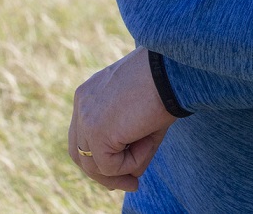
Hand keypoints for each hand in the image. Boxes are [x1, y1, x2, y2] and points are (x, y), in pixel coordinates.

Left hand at [68, 49, 177, 192]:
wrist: (172, 69)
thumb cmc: (166, 85)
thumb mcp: (142, 117)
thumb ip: (129, 144)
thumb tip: (129, 178)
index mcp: (90, 93)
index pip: (83, 136)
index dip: (100, 159)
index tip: (124, 172)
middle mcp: (82, 103)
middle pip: (80, 153)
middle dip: (104, 173)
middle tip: (131, 183)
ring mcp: (86, 119)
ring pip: (95, 165)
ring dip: (124, 169)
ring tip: (148, 154)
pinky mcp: (97, 133)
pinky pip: (110, 166)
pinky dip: (132, 163)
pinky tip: (148, 142)